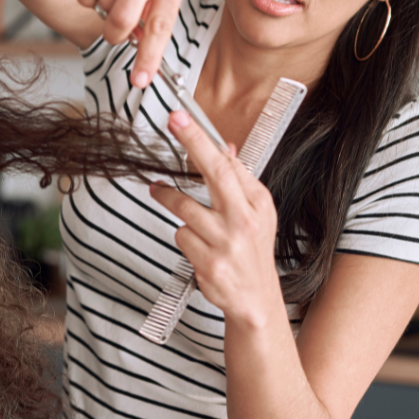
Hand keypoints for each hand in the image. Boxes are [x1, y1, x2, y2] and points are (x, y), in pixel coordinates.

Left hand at [148, 110, 281, 326]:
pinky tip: (197, 247)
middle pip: (216, 174)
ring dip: (169, 201)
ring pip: (185, 211)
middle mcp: (245, 221)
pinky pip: (181, 237)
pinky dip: (183, 238)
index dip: (202, 139)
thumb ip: (238, 180)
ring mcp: (227, 244)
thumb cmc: (251, 251)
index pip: (228, 163)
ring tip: (161, 194)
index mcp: (257, 203)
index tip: (183, 118)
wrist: (255, 300)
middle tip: (173, 122)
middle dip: (193, 144)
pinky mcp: (210, 264)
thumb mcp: (255, 213)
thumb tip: (224, 147)